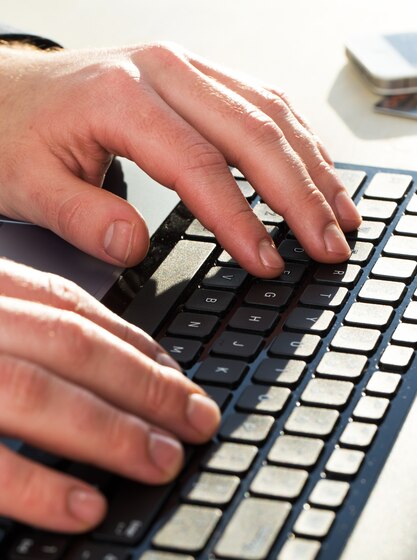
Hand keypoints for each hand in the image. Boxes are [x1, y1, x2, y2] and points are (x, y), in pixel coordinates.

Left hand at [0, 42, 360, 275]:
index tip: (268, 262)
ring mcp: (185, 71)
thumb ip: (81, 218)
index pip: (199, 166)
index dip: (240, 220)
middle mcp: (163, 74)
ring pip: (270, 113)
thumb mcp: (29, 185)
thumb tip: (133, 246)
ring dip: (312, 166)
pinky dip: (296, 141)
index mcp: (122, 98)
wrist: (6, 93)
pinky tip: (314, 170)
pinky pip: (261, 102)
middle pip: (254, 133)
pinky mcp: (195, 79)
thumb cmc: (17, 134)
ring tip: (341, 213)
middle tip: (330, 244)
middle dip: (301, 196)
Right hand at [0, 259, 219, 531]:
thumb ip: (24, 331)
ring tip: (164, 461)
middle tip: (199, 422)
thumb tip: (97, 371)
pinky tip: (85, 507)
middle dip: (147, 385)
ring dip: (112, 431)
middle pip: (72, 345)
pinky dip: (38, 486)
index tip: (180, 377)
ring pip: (39, 391)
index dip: (135, 345)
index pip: (70, 308)